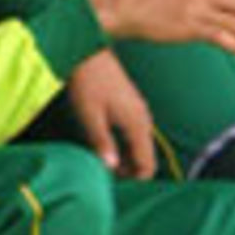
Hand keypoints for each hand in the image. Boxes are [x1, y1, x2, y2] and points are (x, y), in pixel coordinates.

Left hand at [67, 49, 156, 178]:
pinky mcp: (130, 107)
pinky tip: (102, 145)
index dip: (132, 180)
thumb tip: (110, 169)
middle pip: (144, 158)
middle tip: (102, 175)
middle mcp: (143, 119)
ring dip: (123, 159)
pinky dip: (121, 146)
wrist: (87, 50)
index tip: (111, 185)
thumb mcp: (90, 116)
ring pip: (138, 147)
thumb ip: (102, 144)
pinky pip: (133, 135)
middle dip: (127, 172)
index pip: (147, 165)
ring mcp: (138, 111)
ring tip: (99, 161)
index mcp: (137, 124)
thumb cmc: (87, 82)